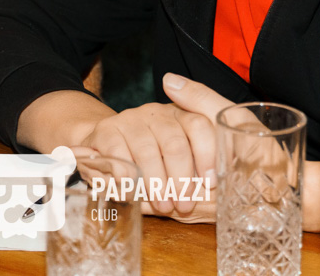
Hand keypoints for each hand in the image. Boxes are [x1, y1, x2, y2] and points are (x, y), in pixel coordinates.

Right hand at [78, 73, 230, 220]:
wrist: (107, 150)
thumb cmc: (155, 162)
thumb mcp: (185, 164)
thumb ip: (199, 168)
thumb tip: (213, 187)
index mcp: (181, 114)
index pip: (199, 126)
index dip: (207, 155)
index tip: (210, 183)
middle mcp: (156, 112)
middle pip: (174, 143)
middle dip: (181, 179)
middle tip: (184, 205)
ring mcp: (130, 119)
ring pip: (147, 150)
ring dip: (156, 183)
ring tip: (163, 206)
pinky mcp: (106, 129)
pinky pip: (118, 152)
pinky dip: (127, 176)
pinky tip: (133, 191)